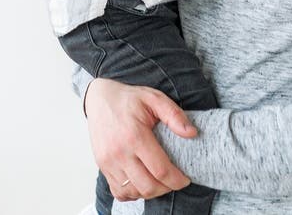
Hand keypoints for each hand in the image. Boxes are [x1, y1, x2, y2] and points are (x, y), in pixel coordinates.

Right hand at [84, 78, 195, 201]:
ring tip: (160, 181)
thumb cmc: (129, 99)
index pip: (160, 170)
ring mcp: (108, 162)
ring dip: (150, 192)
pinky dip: (133, 193)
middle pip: (148, 186)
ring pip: (133, 192)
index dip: (177, 180)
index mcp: (135, 136)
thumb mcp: (154, 98)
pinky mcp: (102, 167)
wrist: (100, 99)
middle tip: (174, 181)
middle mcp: (119, 153)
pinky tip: (142, 182)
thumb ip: (174, 115)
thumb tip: (192, 133)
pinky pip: (119, 192)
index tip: (185, 179)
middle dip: (166, 188)